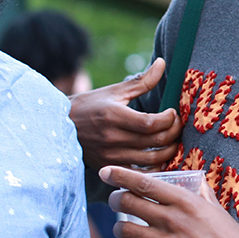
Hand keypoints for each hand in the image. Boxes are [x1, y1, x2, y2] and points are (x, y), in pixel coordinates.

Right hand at [68, 58, 182, 171]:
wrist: (60, 127)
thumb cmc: (90, 106)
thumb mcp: (114, 91)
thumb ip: (142, 81)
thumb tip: (162, 63)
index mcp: (114, 116)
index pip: (151, 123)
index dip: (169, 119)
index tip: (172, 112)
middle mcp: (113, 138)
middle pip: (155, 142)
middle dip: (173, 133)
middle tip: (177, 125)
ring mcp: (111, 156)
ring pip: (151, 160)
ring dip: (169, 151)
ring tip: (172, 140)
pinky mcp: (110, 168)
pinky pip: (140, 174)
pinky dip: (155, 168)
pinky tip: (160, 157)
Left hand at [101, 165, 238, 237]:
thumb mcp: (217, 210)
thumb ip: (202, 194)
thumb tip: (195, 181)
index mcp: (185, 201)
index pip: (144, 183)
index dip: (120, 175)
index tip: (106, 171)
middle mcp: (172, 219)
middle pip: (127, 202)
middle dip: (115, 199)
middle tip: (115, 200)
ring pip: (124, 228)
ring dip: (120, 227)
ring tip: (124, 228)